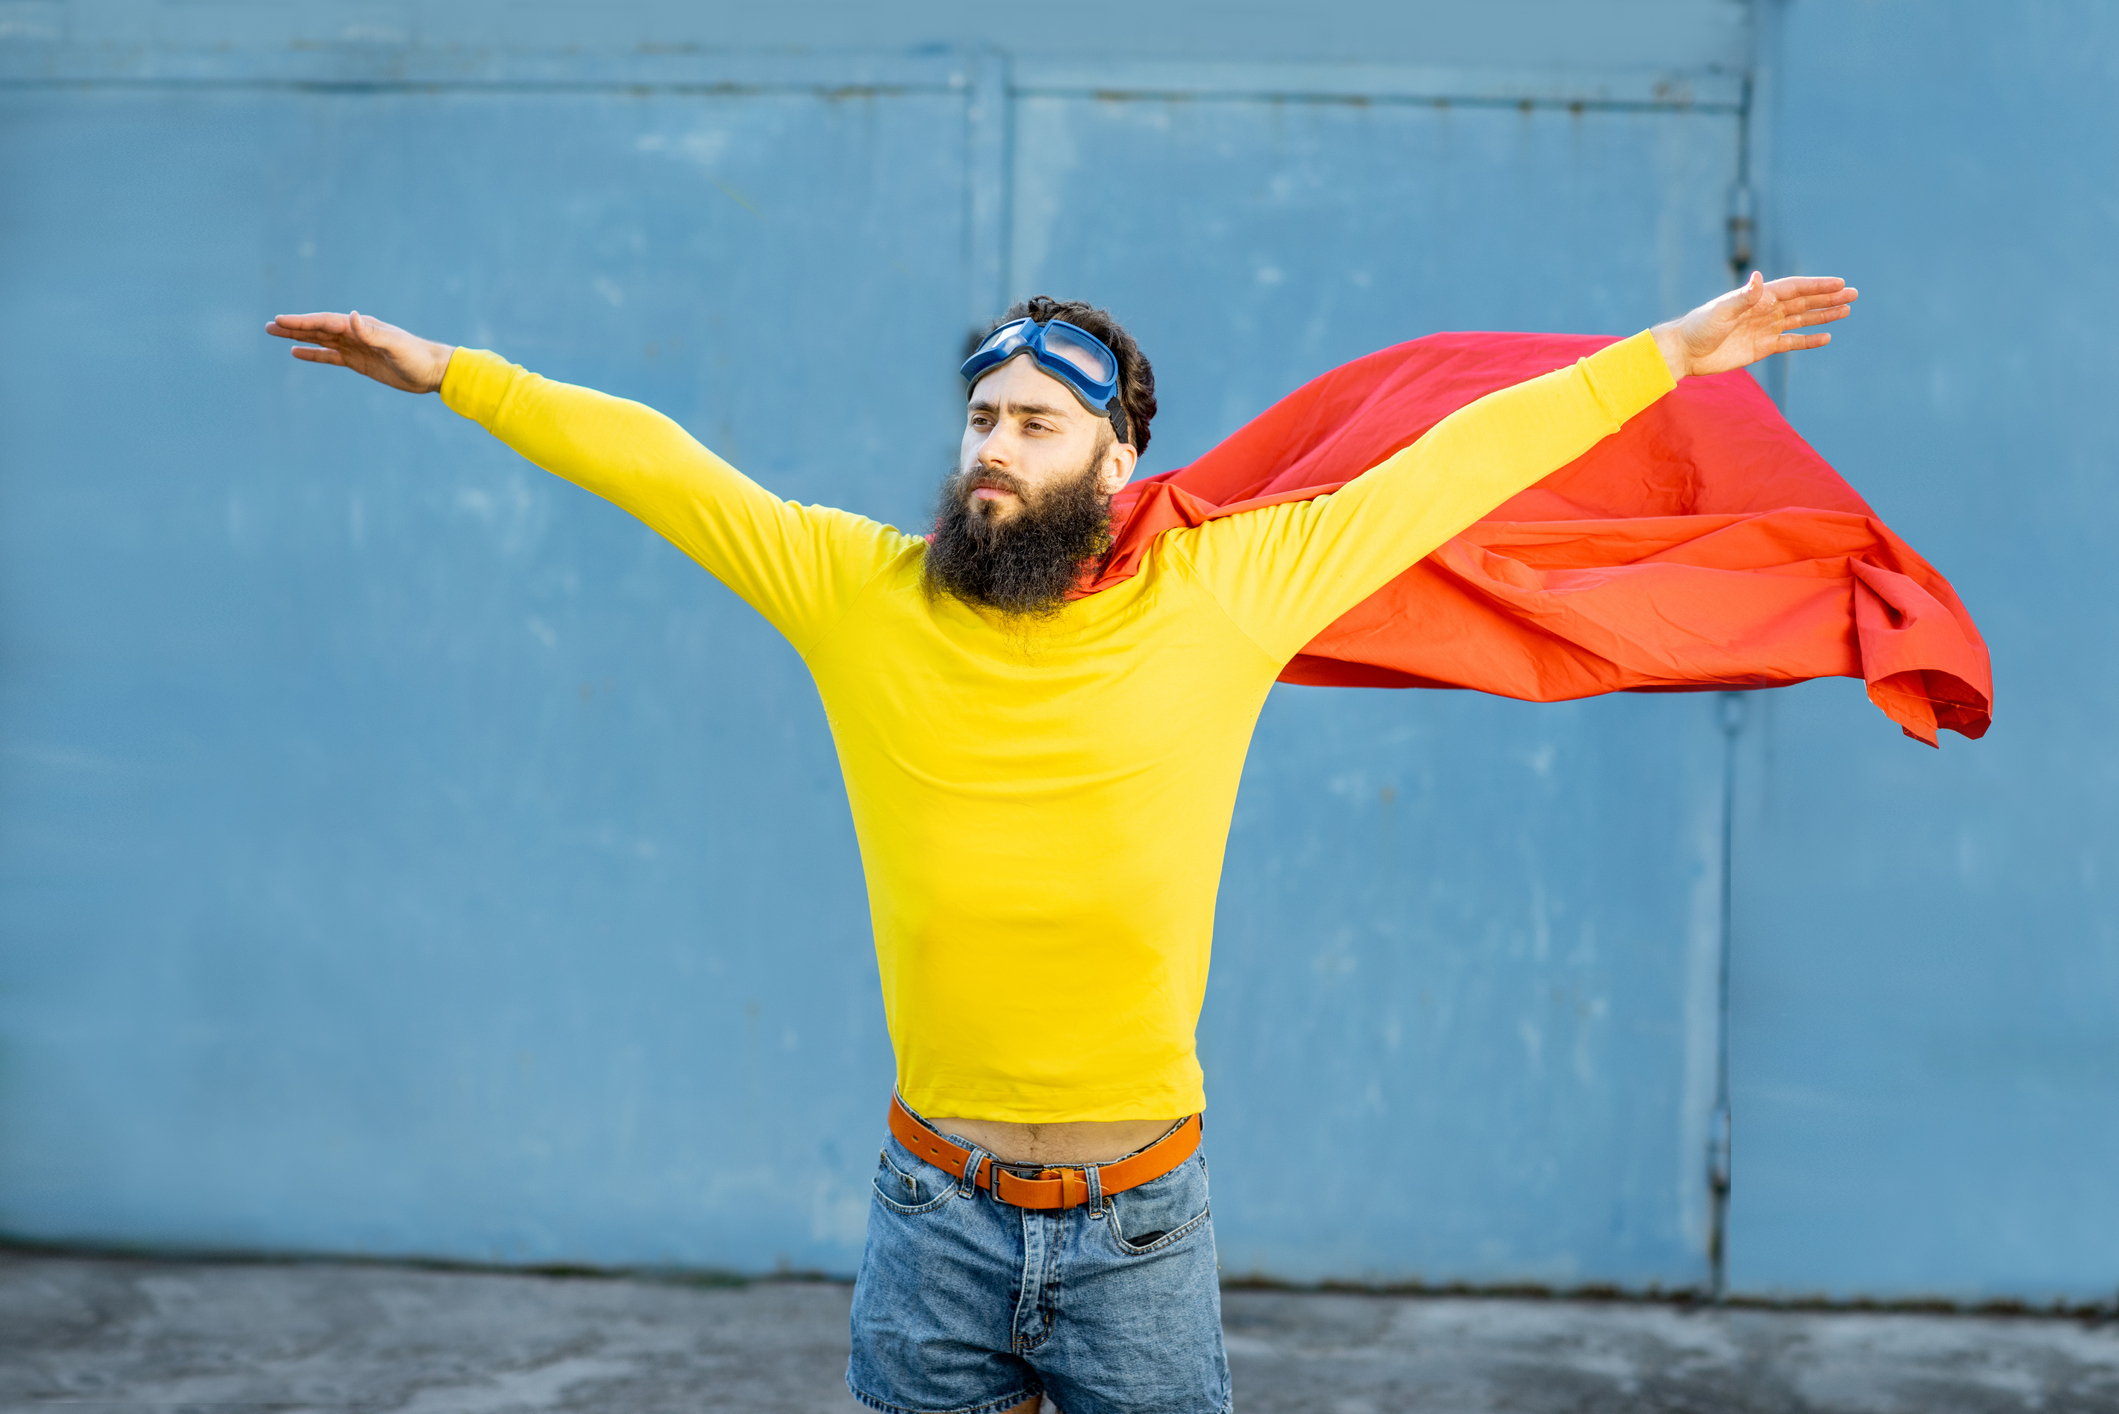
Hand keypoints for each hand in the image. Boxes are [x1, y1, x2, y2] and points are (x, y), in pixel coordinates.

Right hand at [265, 310, 454, 392]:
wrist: (433, 371)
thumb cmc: (417, 357)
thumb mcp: (396, 345)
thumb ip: (373, 333)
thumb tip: (351, 316)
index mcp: (362, 326)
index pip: (326, 322)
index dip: (303, 322)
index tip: (281, 321)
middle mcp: (355, 333)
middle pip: (318, 328)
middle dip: (293, 327)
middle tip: (268, 326)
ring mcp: (356, 347)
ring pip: (320, 340)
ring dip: (298, 337)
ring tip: (275, 334)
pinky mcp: (359, 362)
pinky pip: (330, 356)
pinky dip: (313, 354)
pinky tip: (297, 353)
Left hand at [1651, 273, 1856, 379]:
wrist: (1685, 353)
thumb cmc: (1699, 327)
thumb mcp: (1721, 311)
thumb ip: (1743, 297)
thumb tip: (1758, 278)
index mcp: (1758, 297)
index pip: (1794, 288)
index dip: (1816, 286)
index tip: (1839, 283)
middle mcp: (1764, 310)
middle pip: (1802, 302)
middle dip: (1828, 298)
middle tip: (1853, 294)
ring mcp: (1764, 328)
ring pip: (1800, 320)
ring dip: (1823, 315)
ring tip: (1846, 311)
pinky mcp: (1761, 348)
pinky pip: (1790, 342)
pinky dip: (1807, 340)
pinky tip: (1825, 337)